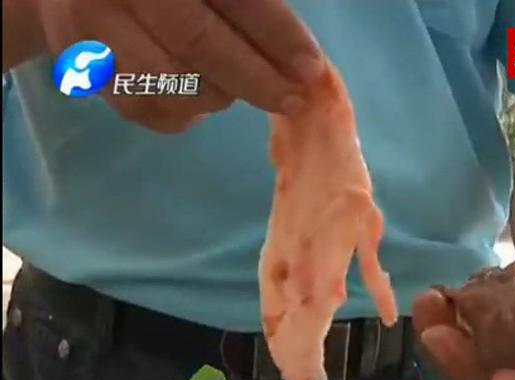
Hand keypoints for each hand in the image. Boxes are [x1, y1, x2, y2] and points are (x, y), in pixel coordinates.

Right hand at [35, 0, 324, 131]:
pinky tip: (199, 102)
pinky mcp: (82, 68)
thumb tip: (301, 62)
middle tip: (291, 100)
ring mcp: (90, 28)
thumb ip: (248, 8)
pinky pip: (144, 109)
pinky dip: (182, 114)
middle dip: (256, 79)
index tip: (312, 69)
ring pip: (170, 83)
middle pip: (198, 44)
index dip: (277, 35)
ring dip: (217, 96)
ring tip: (236, 89)